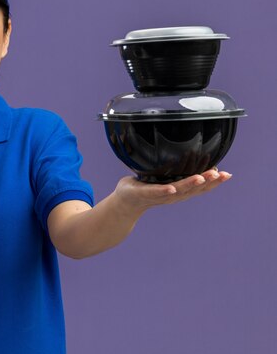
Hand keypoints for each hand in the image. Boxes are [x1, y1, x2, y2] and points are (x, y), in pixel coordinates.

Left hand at [114, 168, 231, 213]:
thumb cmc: (146, 186)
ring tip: (201, 177)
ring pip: (177, 191)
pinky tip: (172, 188)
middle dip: (207, 182)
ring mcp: (158, 196)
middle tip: (220, 174)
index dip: (214, 182)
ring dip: (189, 184)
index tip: (227, 174)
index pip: (200, 187)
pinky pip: (155, 192)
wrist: (126, 201)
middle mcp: (172, 196)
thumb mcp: (165, 178)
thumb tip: (189, 152)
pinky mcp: (144, 194)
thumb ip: (177, 170)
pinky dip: (165, 191)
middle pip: (193, 190)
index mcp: (179, 191)